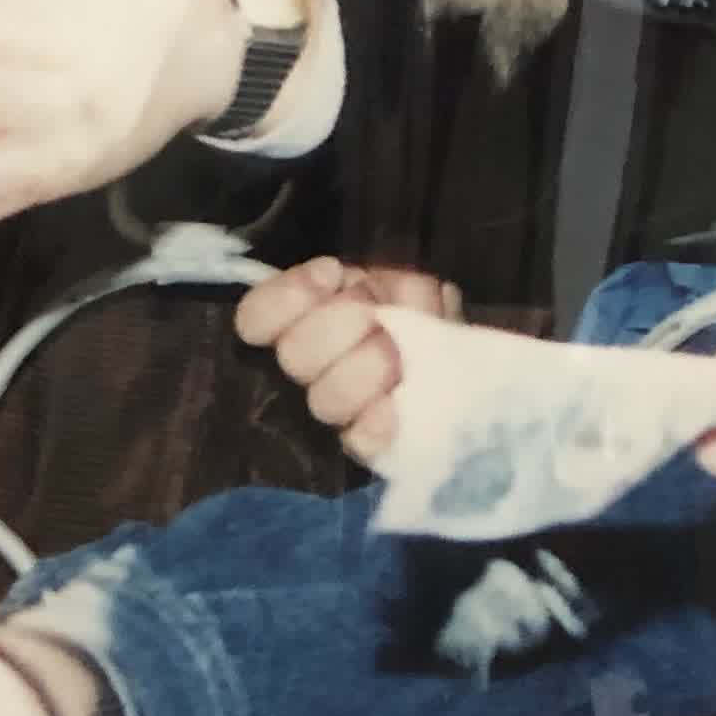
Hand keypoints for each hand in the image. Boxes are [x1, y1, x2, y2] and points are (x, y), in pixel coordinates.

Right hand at [231, 256, 460, 462]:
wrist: (458, 364)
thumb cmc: (421, 314)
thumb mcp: (408, 283)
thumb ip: (395, 285)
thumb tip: (394, 297)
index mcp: (306, 316)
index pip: (257, 316)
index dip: (287, 295)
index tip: (331, 273)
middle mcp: (311, 363)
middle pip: (293, 355)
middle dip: (339, 328)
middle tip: (376, 317)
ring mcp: (335, 405)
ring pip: (323, 400)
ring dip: (363, 372)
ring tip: (398, 359)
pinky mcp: (364, 441)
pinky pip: (357, 442)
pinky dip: (373, 427)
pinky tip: (390, 411)